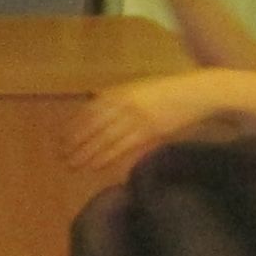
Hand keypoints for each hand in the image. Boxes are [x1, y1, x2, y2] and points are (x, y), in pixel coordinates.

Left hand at [65, 71, 230, 179]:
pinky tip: (95, 166)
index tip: (60, 139)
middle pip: (93, 126)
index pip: (88, 111)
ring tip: (73, 165)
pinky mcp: (150, 131)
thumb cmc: (167, 92)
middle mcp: (124, 103)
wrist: (196, 93)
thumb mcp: (138, 89)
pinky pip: (123, 146)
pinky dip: (106, 157)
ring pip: (105, 138)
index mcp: (119, 92)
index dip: (73, 126)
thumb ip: (117, 97)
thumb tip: (94, 103)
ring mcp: (136, 117)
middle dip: (75, 142)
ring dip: (87, 153)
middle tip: (61, 157)